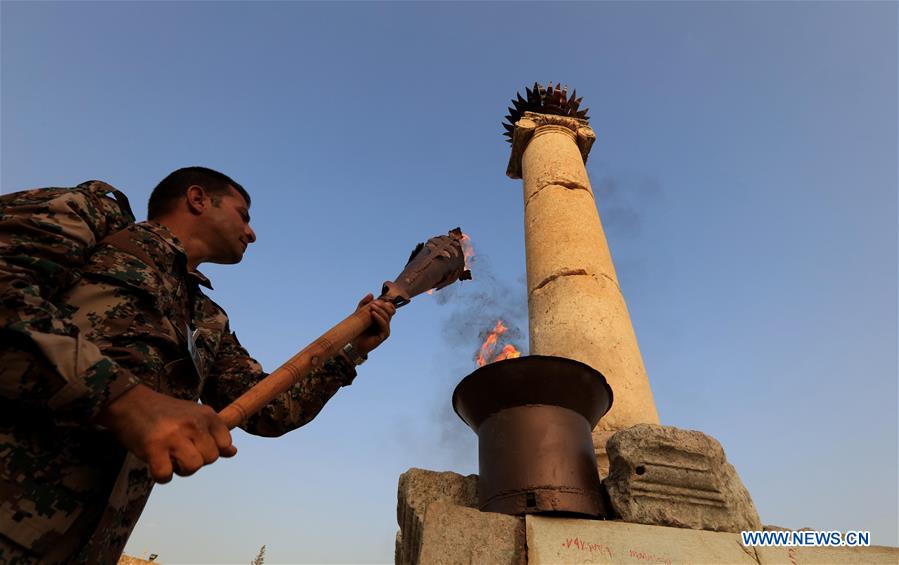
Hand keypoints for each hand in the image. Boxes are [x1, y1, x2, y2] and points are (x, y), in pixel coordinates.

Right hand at [95, 384, 236, 482]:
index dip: (211, 450)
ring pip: (193, 467)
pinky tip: (156, 463)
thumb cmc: (163, 412)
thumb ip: (214, 434)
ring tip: (169, 457)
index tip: (196, 445)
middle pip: (210, 458)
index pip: (225, 443)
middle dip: (196, 460)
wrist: (129, 402)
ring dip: (180, 469)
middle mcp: (193, 424)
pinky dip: (161, 475)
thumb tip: (232, 452)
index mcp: (206, 415)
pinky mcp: (154, 447)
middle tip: (179, 451)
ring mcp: (174, 435)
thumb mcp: (194, 416)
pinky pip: (166, 475)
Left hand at [352, 293, 396, 355]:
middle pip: (390, 311)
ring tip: (372, 307)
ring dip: (380, 310)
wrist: (352, 343)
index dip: (384, 303)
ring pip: (387, 317)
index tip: (376, 300)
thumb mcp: (359, 314)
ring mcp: (385, 329)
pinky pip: (384, 325)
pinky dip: (379, 318)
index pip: (389, 307)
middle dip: (382, 305)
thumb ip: (364, 304)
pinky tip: (373, 314)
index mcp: (381, 317)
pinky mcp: (384, 335)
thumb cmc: (356, 329)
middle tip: (374, 303)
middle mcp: (385, 323)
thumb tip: (371, 294)